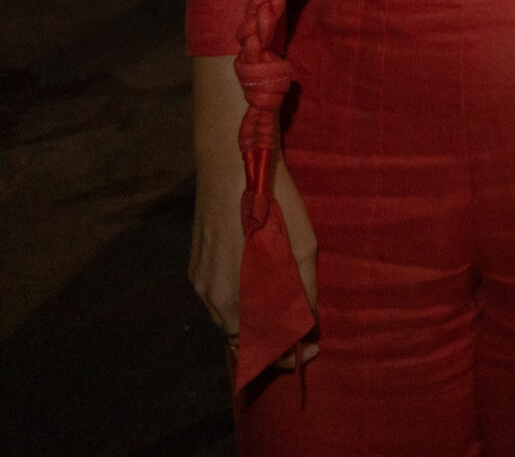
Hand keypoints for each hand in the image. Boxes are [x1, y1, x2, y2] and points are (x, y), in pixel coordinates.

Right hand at [190, 143, 319, 371]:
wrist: (232, 166)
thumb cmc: (274, 206)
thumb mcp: (301, 249)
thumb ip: (302, 292)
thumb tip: (307, 325)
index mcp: (236, 301)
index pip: (258, 350)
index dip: (286, 356)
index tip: (309, 350)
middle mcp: (212, 300)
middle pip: (241, 338)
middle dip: (272, 341)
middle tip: (301, 335)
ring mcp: (200, 283)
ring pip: (228, 318)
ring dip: (255, 322)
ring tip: (286, 313)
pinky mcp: (196, 265)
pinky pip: (218, 298)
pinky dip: (240, 303)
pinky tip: (261, 289)